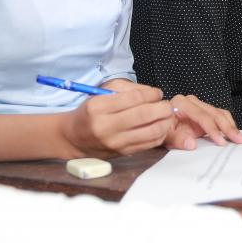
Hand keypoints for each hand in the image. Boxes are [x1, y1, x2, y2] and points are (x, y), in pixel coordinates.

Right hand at [59, 80, 175, 157]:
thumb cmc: (90, 112)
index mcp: (98, 107)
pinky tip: (161, 126)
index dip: (151, 94)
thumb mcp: (102, 93)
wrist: (74, 138)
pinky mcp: (123, 153)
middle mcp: (106, 126)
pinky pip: (150, 144)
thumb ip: (128, 89)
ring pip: (151, 131)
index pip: (133, 98)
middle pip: (144, 115)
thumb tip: (153, 94)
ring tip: (167, 115)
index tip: (157, 93)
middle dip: (162, 107)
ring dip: (165, 121)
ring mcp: (115, 142)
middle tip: (166, 104)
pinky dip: (161, 134)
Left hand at [165, 94, 241, 149]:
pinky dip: (228, 125)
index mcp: (181, 103)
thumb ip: (177, 139)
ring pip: (220, 113)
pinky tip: (234, 134)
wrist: (158, 125)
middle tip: (239, 140)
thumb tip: (192, 144)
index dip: (212, 129)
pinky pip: (220, 116)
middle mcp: (192, 101)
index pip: (201, 115)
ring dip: (231, 126)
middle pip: (214, 113)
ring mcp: (200, 106)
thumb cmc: (161, 129)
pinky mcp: (205, 112)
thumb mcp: (164, 136)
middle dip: (228, 127)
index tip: (221, 142)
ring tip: (241, 139)